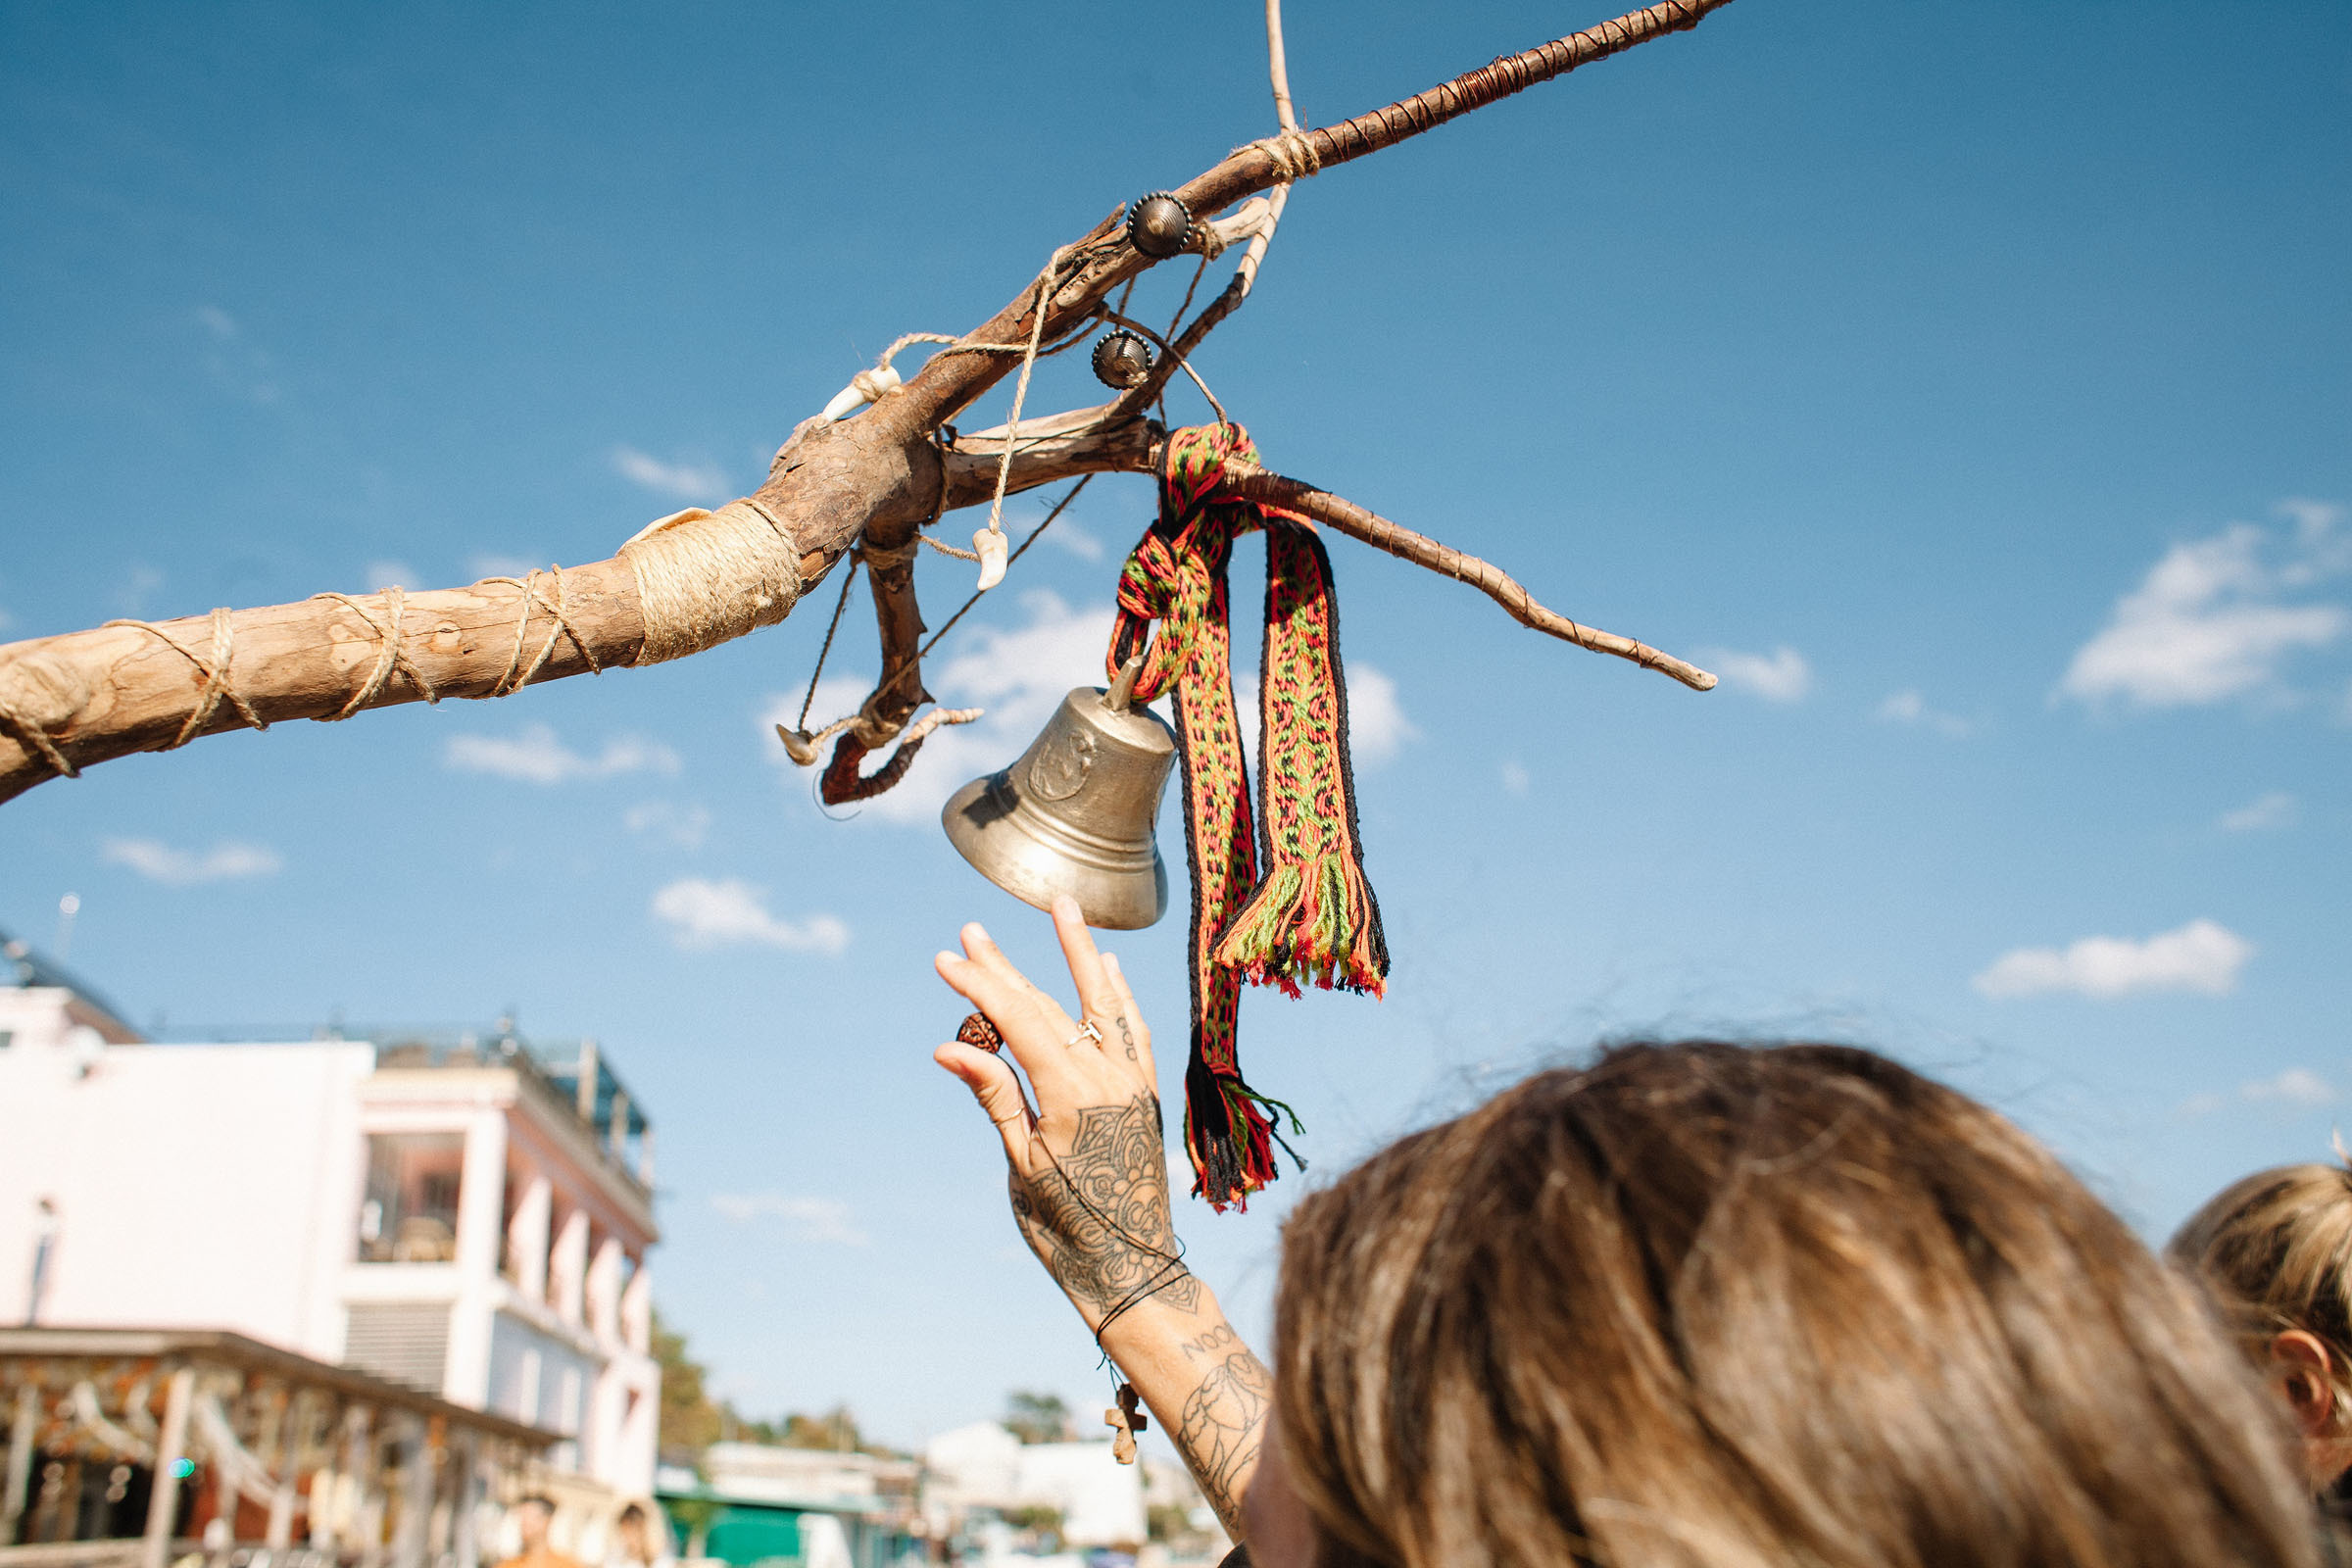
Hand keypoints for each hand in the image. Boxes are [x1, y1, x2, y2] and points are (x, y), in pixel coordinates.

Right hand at [933, 894, 1201, 1331]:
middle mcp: (1111, 1077)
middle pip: (1052, 1005)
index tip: (946, 960)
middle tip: (970, 928)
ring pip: (1104, 1003)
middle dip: (1007, 966)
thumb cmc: (1068, 1228)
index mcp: (1073, 1093)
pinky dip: (1119, 996)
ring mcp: (1134, 1083)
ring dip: (1080, 953)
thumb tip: (950, 1047)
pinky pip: (1134, 1030)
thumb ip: (995, 1097)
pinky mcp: (1147, 1095)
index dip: (980, 987)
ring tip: (1064, 907)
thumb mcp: (1021, 1164)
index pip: (1019, 1021)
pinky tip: (1109, 967)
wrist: (1133, 1269)